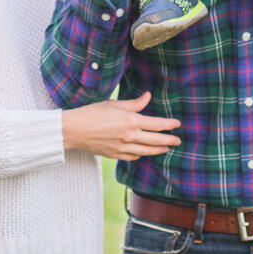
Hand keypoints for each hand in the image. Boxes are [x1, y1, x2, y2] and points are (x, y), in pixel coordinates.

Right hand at [62, 89, 180, 158]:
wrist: (74, 130)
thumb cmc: (92, 113)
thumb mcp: (114, 104)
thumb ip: (134, 103)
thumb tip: (148, 96)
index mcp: (130, 120)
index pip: (157, 124)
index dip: (169, 125)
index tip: (177, 124)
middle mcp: (129, 136)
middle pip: (156, 140)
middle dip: (169, 140)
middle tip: (178, 141)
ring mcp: (123, 147)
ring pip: (146, 151)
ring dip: (158, 150)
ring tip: (166, 148)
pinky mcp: (115, 155)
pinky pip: (133, 157)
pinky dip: (141, 155)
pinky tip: (145, 153)